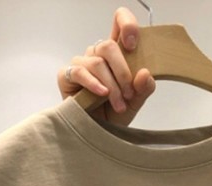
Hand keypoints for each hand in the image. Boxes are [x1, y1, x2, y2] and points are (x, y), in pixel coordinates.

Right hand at [57, 7, 155, 125]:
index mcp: (116, 54)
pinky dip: (93, 83)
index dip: (126, 24)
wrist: (98, 135)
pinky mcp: (66, 75)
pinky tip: (101, 94)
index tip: (133, 43)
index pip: (119, 23)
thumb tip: (145, 73)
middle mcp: (97, 55)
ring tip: (118, 105)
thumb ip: (143, 88)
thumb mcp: (135, 103)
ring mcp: (81, 63)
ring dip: (111, 85)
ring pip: (97, 62)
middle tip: (129, 94)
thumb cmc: (114, 115)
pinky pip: (79, 71)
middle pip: (108, 46)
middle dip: (122, 71)